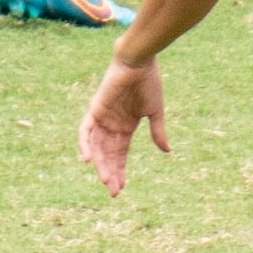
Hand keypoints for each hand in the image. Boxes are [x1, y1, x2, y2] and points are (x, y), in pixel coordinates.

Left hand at [78, 56, 168, 192]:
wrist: (140, 62)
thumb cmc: (149, 83)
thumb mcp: (155, 112)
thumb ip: (158, 132)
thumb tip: (167, 152)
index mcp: (125, 126)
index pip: (119, 154)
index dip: (120, 170)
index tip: (122, 187)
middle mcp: (111, 125)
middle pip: (107, 154)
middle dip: (110, 173)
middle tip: (114, 191)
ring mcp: (102, 118)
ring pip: (96, 147)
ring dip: (100, 164)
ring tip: (106, 180)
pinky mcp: (95, 109)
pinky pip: (85, 130)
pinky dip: (84, 144)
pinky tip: (88, 160)